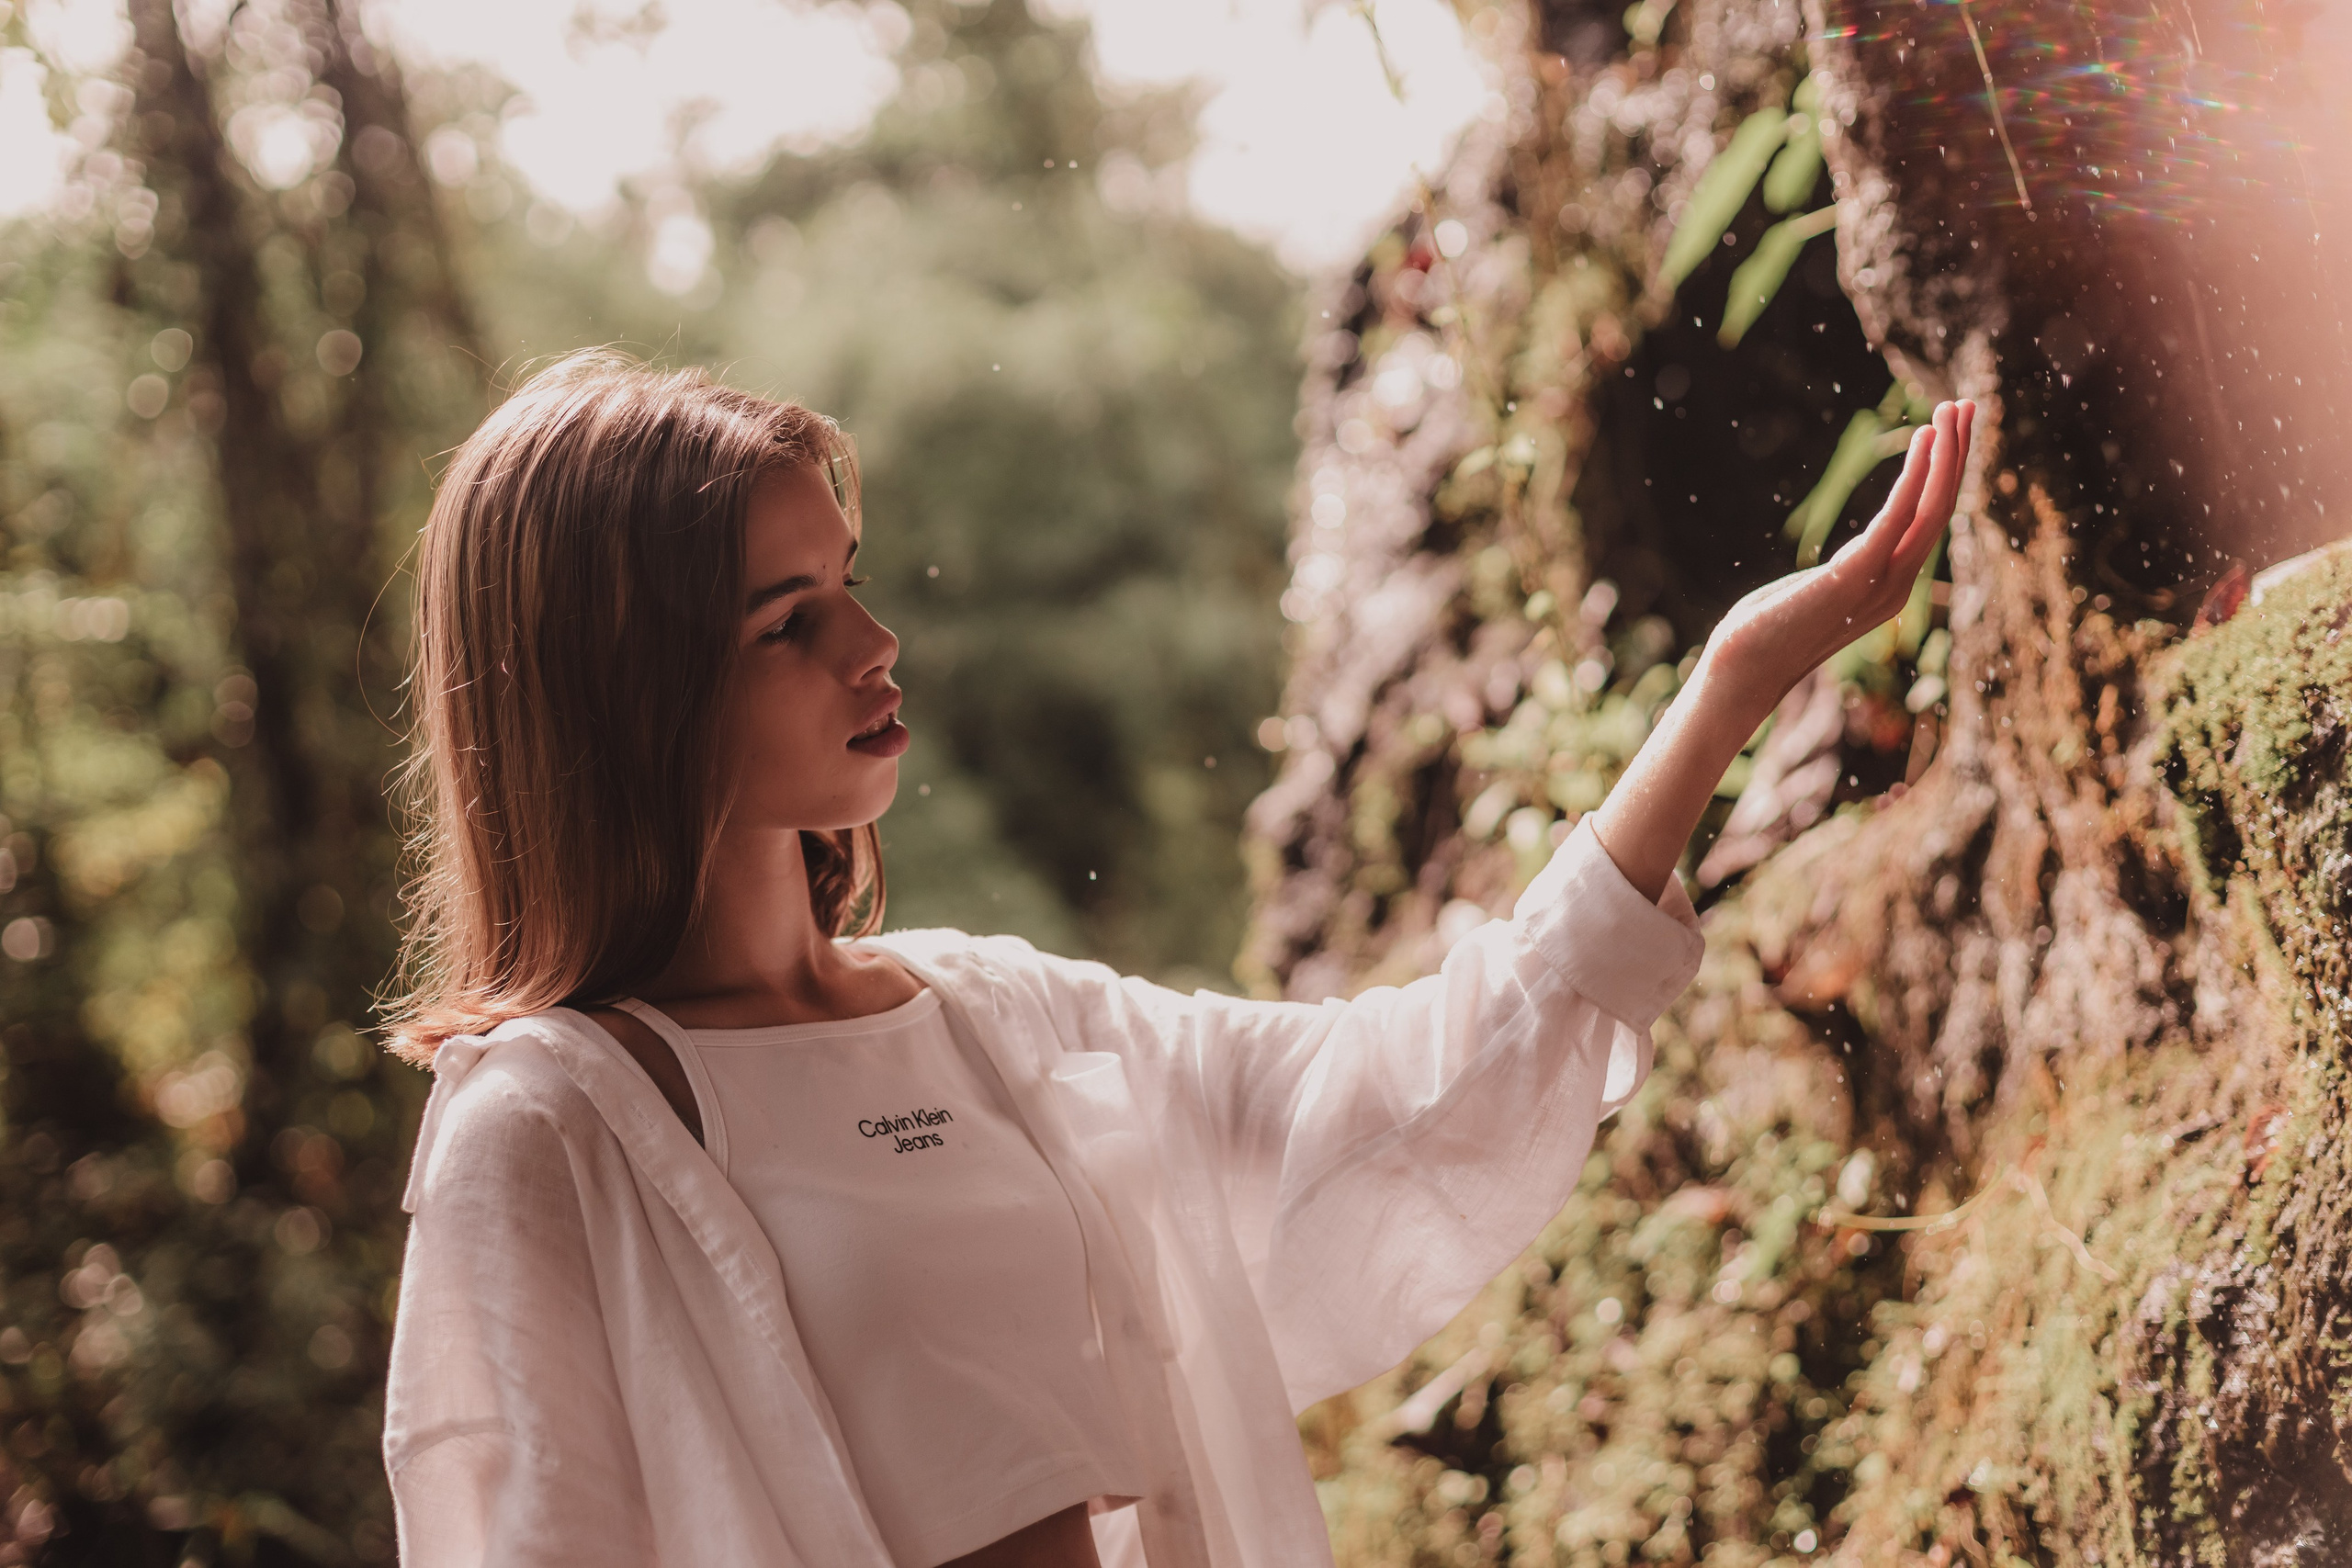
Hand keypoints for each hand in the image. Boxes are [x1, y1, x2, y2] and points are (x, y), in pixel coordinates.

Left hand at [1589, 398, 1974, 901]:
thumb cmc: (1765, 633)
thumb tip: (1846, 563)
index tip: (1951, 428)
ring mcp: (1880, 585)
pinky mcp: (1853, 578)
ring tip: (1954, 409)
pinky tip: (1921, 440)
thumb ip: (1842, 573)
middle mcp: (1896, 586)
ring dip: (1946, 456)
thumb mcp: (1816, 594)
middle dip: (1958, 455)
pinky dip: (1913, 477)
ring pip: (1932, 511)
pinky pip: (1896, 519)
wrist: (1740, 669)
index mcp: (1889, 588)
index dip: (1946, 474)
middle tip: (1969, 404)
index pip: (1931, 523)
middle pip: (1942, 510)